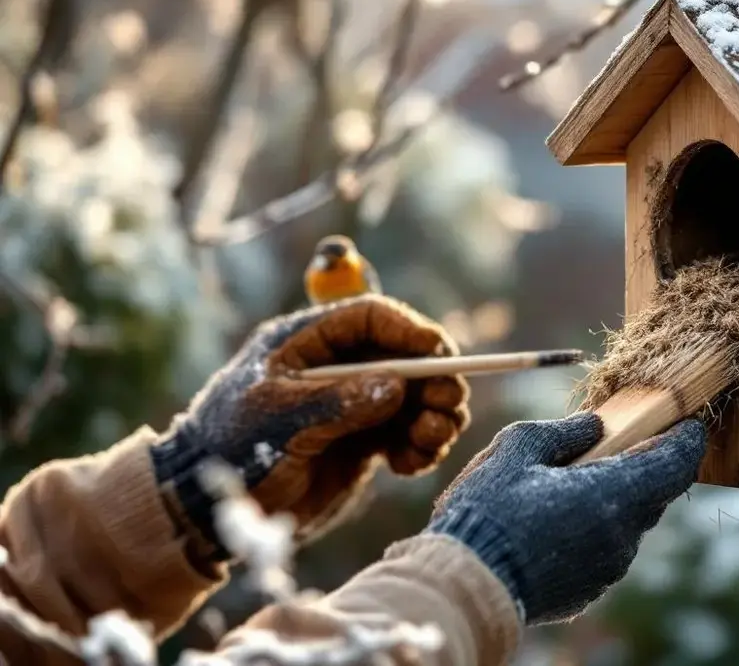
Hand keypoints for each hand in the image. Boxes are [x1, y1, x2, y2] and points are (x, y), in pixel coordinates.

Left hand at [152, 294, 469, 561]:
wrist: (203, 507)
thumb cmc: (230, 450)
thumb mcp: (277, 419)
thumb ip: (338, 401)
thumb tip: (396, 386)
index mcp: (307, 342)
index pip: (372, 318)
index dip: (410, 331)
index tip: (438, 355)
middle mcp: (336, 368)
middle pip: (404, 358)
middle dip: (434, 379)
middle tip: (447, 405)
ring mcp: (351, 406)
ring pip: (413, 399)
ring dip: (433, 416)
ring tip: (431, 440)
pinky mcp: (361, 443)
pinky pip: (406, 435)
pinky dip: (419, 447)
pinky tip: (409, 465)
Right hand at [427, 412, 706, 624]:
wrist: (462, 585)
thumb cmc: (488, 510)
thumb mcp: (518, 447)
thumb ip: (565, 432)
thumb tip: (596, 425)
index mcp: (613, 495)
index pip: (675, 465)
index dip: (688, 440)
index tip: (689, 423)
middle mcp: (621, 537)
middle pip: (653, 493)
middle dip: (643, 465)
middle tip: (621, 441)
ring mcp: (607, 570)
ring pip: (626, 523)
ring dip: (612, 499)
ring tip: (572, 482)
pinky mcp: (588, 591)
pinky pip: (604, 550)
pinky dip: (592, 528)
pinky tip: (555, 519)